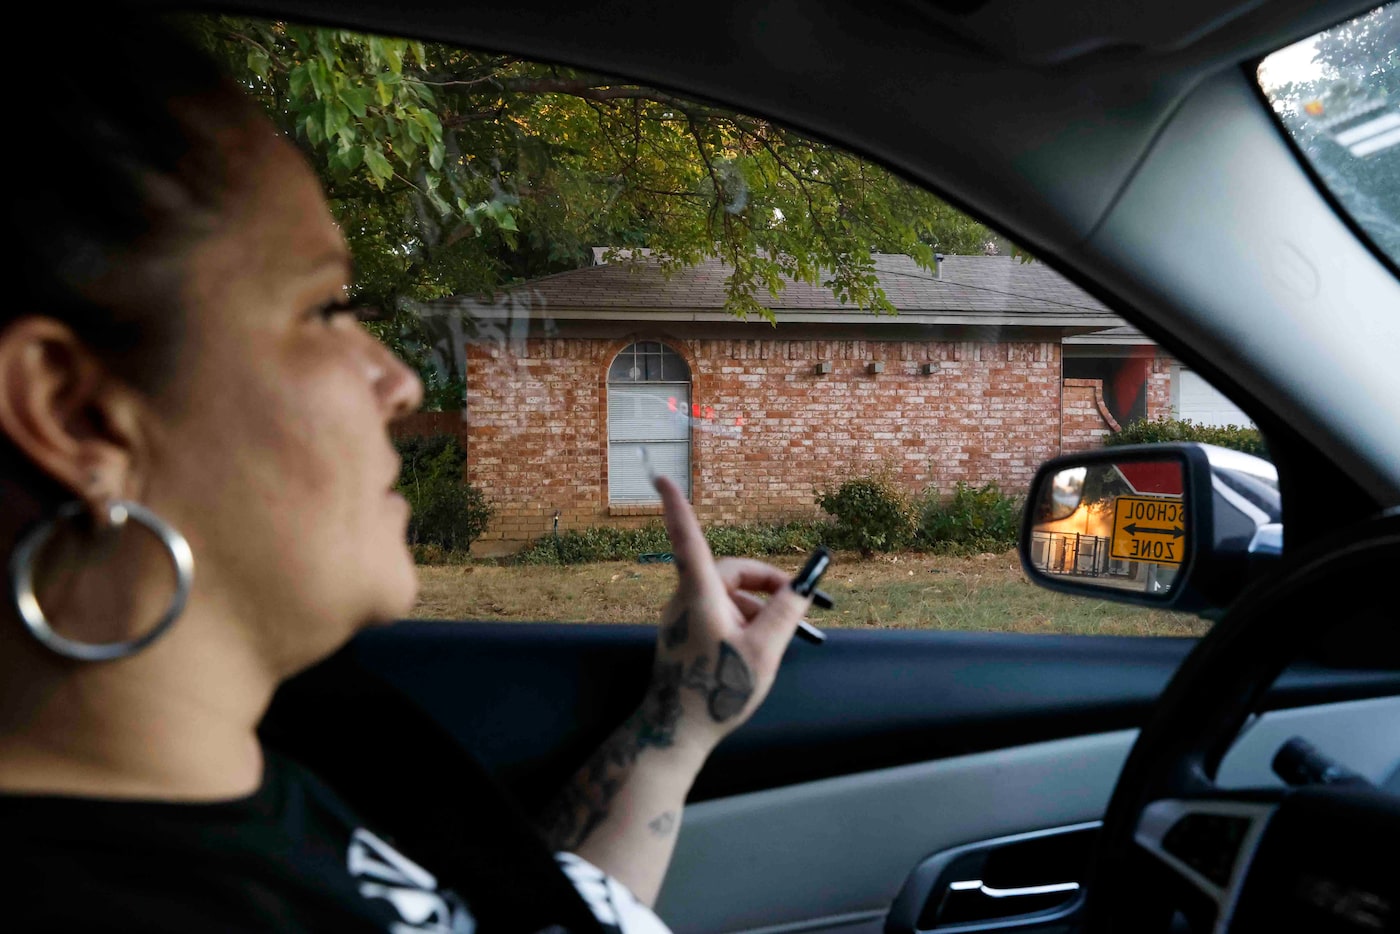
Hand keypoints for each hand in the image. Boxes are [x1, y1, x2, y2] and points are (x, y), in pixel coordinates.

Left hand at [644, 476, 811, 756]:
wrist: (676, 732)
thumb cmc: (716, 692)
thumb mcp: (765, 651)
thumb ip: (787, 614)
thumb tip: (803, 586)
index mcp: (699, 596)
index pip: (686, 538)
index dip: (675, 505)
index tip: (660, 477)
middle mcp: (685, 600)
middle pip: (727, 571)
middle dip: (763, 582)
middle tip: (796, 601)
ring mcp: (681, 618)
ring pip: (724, 594)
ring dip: (755, 607)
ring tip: (779, 638)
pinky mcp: (683, 634)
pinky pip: (716, 612)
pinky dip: (741, 620)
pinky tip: (757, 648)